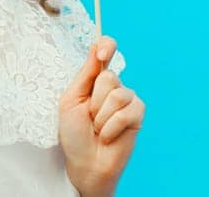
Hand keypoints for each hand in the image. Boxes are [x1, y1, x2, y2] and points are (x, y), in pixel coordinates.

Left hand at [57, 35, 144, 196]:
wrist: (85, 162)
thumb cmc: (74, 133)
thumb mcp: (71, 100)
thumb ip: (85, 74)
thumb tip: (96, 47)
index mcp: (94, 79)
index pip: (105, 50)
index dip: (106, 46)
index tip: (102, 55)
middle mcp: (113, 86)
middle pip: (109, 76)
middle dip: (94, 101)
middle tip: (89, 117)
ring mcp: (127, 100)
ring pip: (118, 95)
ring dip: (101, 117)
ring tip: (98, 129)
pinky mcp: (137, 115)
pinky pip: (126, 113)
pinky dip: (111, 127)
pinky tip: (108, 136)